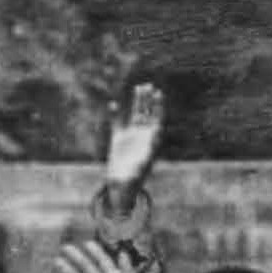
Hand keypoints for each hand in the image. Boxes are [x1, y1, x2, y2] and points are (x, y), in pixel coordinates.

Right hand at [103, 83, 164, 212]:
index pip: (157, 120)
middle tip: (150, 86)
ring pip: (136, 114)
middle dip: (149, 100)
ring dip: (138, 102)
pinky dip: (115, 114)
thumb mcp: (140, 169)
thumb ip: (144, 157)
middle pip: (148, 114)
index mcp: (151, 142)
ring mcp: (131, 136)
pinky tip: (113, 105)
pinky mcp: (119, 139)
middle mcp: (143, 136)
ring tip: (140, 88)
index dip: (158, 107)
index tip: (159, 95)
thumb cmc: (134, 180)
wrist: (121, 186)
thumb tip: (148, 151)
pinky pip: (117, 123)